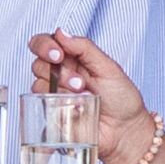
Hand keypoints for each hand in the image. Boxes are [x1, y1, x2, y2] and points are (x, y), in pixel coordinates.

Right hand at [29, 28, 159, 163]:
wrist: (125, 131)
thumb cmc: (122, 98)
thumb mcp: (108, 67)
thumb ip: (84, 48)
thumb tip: (61, 33)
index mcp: (73, 58)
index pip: (47, 43)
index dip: (45, 46)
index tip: (57, 55)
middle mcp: (60, 75)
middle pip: (39, 63)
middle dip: (59, 72)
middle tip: (79, 82)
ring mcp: (55, 95)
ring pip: (39, 85)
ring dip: (62, 90)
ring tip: (84, 97)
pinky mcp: (53, 114)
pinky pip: (44, 107)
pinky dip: (60, 106)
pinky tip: (79, 110)